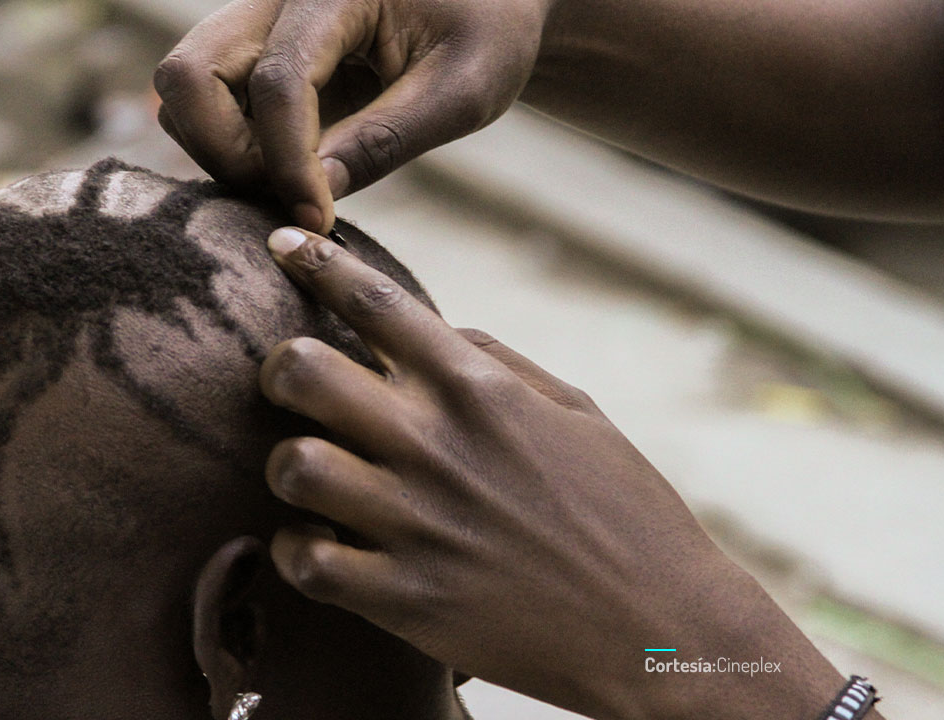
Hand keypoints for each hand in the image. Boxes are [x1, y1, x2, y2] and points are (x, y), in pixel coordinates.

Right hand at [153, 0, 549, 232]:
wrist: (486, 2)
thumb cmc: (487, 34)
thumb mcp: (462, 91)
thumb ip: (387, 140)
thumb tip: (311, 199)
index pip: (279, 81)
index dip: (288, 162)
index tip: (319, 217)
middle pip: (188, 74)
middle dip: (226, 152)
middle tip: (289, 194)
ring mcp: (256, 22)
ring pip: (182, 90)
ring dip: (221, 151)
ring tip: (293, 180)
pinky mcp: (253, 52)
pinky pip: (204, 102)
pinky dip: (228, 145)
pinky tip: (289, 167)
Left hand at [258, 226, 850, 718]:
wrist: (663, 629)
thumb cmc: (626, 510)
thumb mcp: (577, 413)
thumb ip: (498, 363)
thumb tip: (438, 331)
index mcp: (480, 389)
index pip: (376, 300)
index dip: (315, 259)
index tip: (282, 241)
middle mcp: (437, 445)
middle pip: (302, 370)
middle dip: (280, 369)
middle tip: (291, 388)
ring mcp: (416, 523)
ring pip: (292, 464)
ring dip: (288, 466)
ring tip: (311, 477)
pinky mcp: (405, 599)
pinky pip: (305, 561)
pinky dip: (297, 550)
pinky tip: (320, 544)